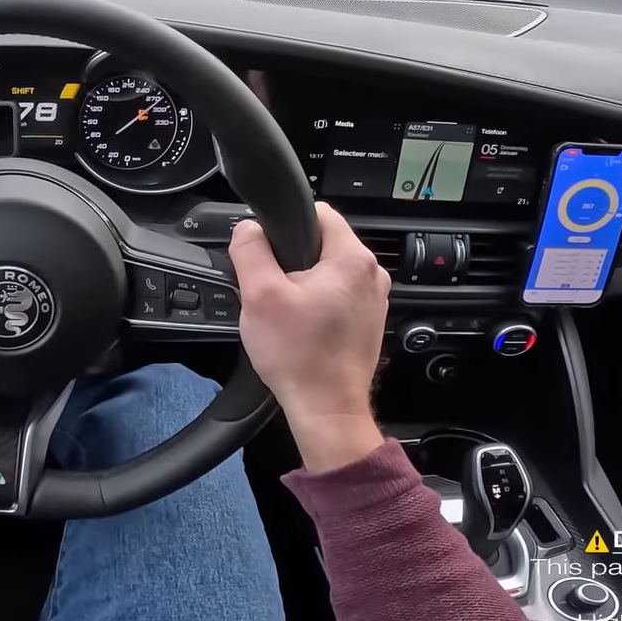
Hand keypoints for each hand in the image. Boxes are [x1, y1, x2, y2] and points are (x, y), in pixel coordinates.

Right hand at [229, 202, 391, 472]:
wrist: (327, 409)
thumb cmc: (300, 357)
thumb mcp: (259, 294)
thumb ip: (250, 250)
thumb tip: (247, 229)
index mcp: (352, 258)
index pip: (317, 212)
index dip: (284, 223)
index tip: (268, 248)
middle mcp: (371, 274)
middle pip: (322, 243)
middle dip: (292, 259)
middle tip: (271, 289)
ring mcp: (374, 299)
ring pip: (328, 272)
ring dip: (304, 284)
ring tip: (286, 312)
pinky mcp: (368, 321)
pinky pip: (337, 297)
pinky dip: (317, 305)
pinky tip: (301, 328)